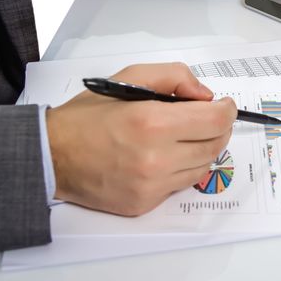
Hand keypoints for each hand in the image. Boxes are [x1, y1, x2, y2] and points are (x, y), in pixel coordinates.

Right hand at [47, 63, 236, 215]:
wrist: (53, 154)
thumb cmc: (88, 116)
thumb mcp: (128, 78)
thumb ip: (174, 77)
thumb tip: (205, 96)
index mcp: (152, 123)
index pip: (215, 120)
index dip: (227, 111)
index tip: (225, 105)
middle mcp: (155, 159)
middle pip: (215, 145)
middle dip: (219, 128)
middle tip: (210, 119)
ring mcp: (151, 186)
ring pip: (203, 167)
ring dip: (203, 148)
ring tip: (186, 136)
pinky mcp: (145, 203)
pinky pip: (181, 184)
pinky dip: (182, 168)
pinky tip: (167, 156)